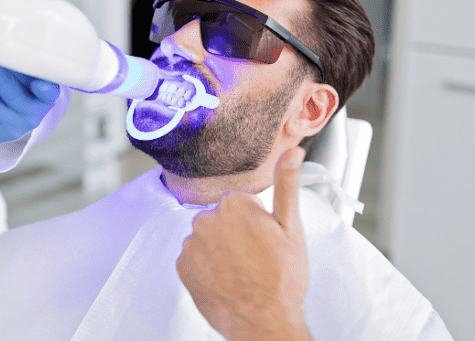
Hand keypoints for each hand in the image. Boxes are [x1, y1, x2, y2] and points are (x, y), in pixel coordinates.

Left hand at [0, 51, 60, 144]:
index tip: (40, 83)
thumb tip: (0, 31)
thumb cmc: (21, 85)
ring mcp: (9, 126)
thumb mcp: (29, 72)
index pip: (49, 94)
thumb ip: (22, 58)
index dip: (45, 89)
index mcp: (45, 99)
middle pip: (14, 98)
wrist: (12, 115)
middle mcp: (31, 115)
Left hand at [176, 147, 311, 340]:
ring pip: (206, 239)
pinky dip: (205, 268)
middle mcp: (206, 219)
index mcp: (233, 205)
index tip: (264, 241)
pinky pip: (193, 259)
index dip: (255, 224)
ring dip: (218, 251)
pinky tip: (224, 280)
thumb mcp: (291, 229)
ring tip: (240, 272)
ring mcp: (191, 244)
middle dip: (234, 235)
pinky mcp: (181, 267)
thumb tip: (292, 152)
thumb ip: (287, 185)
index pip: (240, 204)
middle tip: (254, 259)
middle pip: (220, 220)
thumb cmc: (282, 279)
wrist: (264, 323)